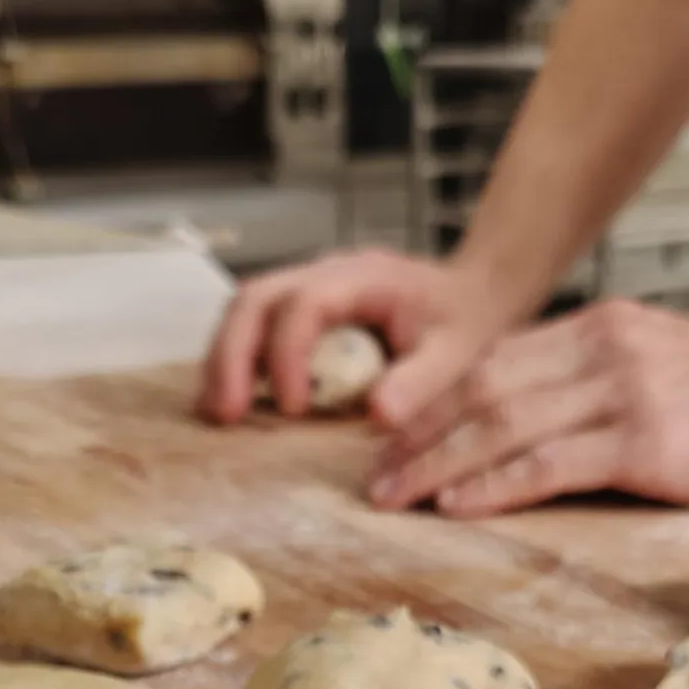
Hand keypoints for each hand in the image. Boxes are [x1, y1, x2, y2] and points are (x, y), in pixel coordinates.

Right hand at [198, 249, 507, 424]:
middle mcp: (325, 272)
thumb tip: (378, 416)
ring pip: (243, 309)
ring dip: (223, 360)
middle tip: (224, 414)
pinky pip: (253, 324)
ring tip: (217, 413)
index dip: (288, 355)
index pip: (305, 305)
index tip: (294, 409)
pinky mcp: (299, 307)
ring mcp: (307, 286)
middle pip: (253, 299)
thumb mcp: (456, 353)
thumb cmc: (463, 320)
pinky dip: (236, 361)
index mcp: (363, 277)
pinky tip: (234, 400)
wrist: (470, 293)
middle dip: (231, 357)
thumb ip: (420, 382)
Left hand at [368, 298, 688, 516]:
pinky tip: (456, 504)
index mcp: (603, 329)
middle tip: (371, 478)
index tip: (390, 440)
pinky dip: (493, 484)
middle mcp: (604, 349)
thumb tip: (532, 427)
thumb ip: (598, 384)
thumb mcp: (662, 370)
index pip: (494, 362)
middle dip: (417, 435)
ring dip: (437, 463)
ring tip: (394, 497)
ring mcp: (625, 391)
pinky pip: (549, 462)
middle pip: (483, 390)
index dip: (433, 402)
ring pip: (503, 424)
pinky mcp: (647, 439)